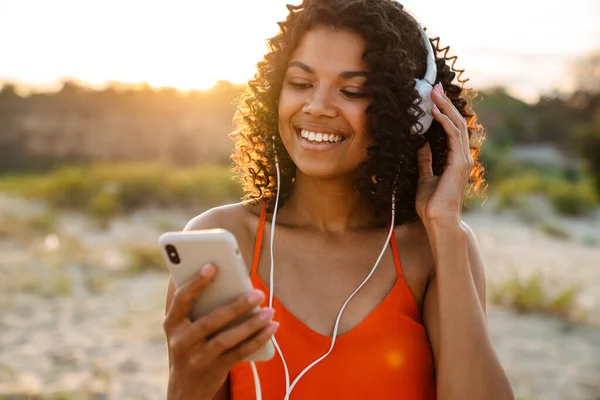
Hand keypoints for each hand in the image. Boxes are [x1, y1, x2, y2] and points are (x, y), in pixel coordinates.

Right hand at [163, 264, 278, 399]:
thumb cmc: (191, 342)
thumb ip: (198, 304)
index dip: (196, 283)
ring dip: (251, 324)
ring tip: (269, 311)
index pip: (182, 300)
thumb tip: (226, 274)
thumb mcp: (184, 326)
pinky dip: (258, 339)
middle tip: (258, 293)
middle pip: (210, 321)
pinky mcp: (215, 370)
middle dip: (236, 306)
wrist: (186, 386)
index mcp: (172, 323)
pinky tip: (271, 327)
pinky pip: (239, 352)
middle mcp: (181, 342)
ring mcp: (198, 358)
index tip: (212, 266)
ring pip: (227, 339)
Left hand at [415, 82, 472, 226]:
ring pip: (457, 125)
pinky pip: (453, 136)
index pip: (452, 129)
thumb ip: (426, 161)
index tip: (435, 97)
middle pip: (457, 122)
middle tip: (435, 86)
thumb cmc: (432, 204)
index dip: (444, 112)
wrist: (438, 221)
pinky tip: (434, 110)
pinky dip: (444, 121)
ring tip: (434, 92)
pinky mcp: (460, 163)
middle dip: (446, 103)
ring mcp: (463, 159)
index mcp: (455, 159)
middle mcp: (462, 156)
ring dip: (445, 107)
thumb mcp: (424, 177)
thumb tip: (421, 145)